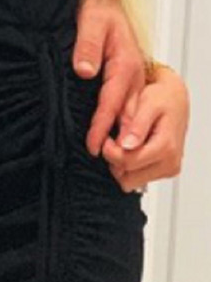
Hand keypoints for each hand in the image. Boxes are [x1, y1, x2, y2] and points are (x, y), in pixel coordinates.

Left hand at [74, 0, 144, 155]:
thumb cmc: (97, 8)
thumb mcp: (90, 20)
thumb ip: (86, 44)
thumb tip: (84, 70)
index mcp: (125, 63)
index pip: (111, 101)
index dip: (102, 125)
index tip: (95, 146)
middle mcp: (133, 74)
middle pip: (126, 114)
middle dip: (118, 140)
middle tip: (105, 165)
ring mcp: (132, 78)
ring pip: (129, 113)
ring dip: (122, 136)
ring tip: (110, 161)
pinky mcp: (126, 78)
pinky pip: (126, 106)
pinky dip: (120, 124)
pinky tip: (112, 138)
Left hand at [103, 66, 188, 191]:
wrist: (175, 99)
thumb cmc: (162, 98)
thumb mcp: (148, 104)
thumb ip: (137, 126)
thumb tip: (127, 145)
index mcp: (165, 148)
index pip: (128, 163)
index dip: (110, 152)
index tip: (106, 139)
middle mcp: (170, 162)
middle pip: (128, 179)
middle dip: (115, 161)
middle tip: (112, 142)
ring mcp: (169, 169)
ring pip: (132, 182)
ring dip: (122, 166)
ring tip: (121, 144)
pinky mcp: (165, 170)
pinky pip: (139, 178)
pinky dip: (130, 167)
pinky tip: (131, 149)